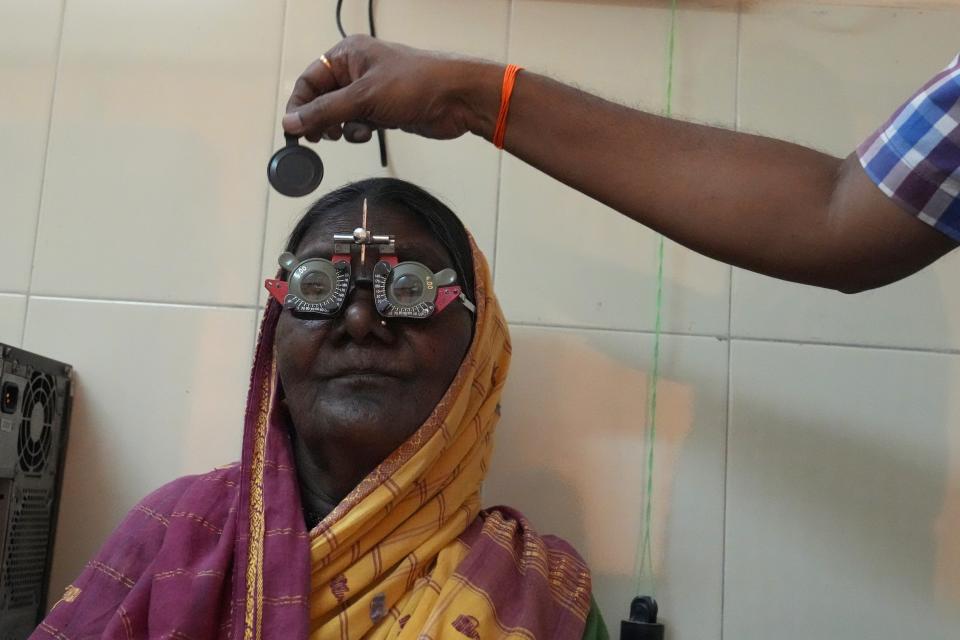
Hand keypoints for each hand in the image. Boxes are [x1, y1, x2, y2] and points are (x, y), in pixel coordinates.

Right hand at [282, 35, 499, 143]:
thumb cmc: (415, 85)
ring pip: (340, 114)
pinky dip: (357, 131)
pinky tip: (368, 133)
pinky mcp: (383, 110)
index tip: (294, 131)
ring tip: (348, 132)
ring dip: (340, 127)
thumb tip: (291, 122)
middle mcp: (356, 70)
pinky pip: (358, 123)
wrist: (456, 99)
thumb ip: (325, 111)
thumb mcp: (364, 98)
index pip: (310, 80)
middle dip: (320, 119)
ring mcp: (370, 91)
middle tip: (320, 139)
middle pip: (322, 99)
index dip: (300, 106)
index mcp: (347, 55)